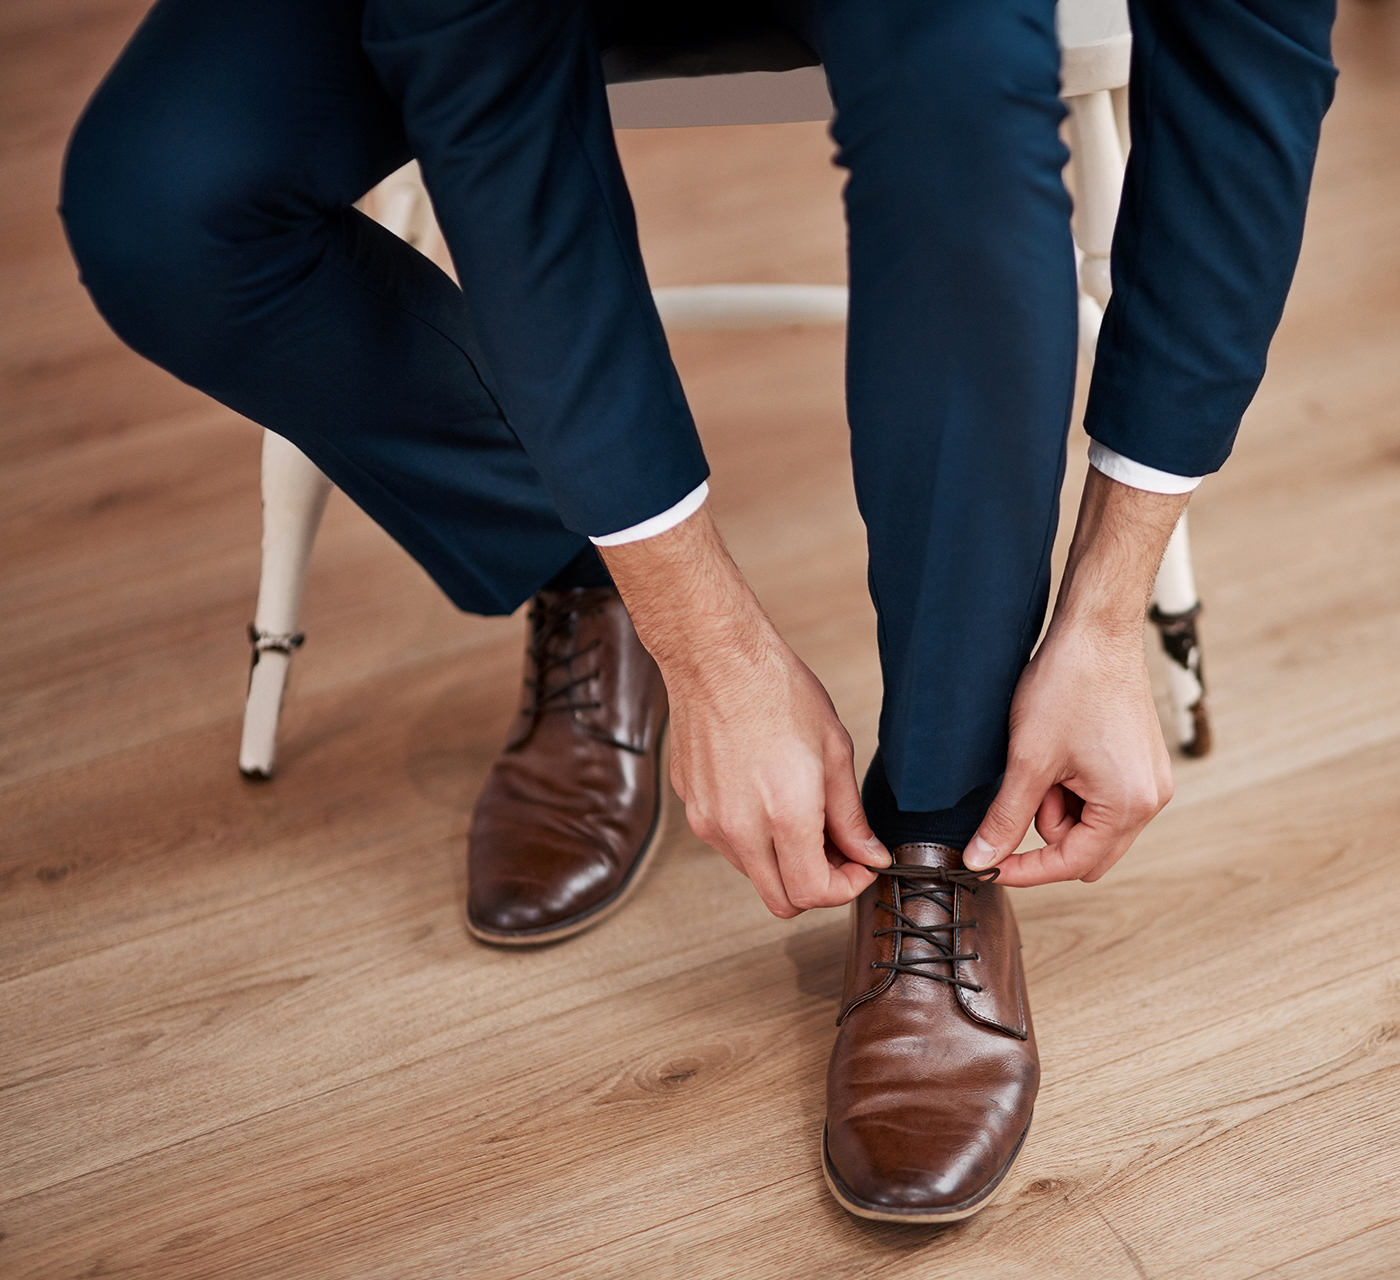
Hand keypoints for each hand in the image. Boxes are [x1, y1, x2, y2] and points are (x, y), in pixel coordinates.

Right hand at [600, 504, 888, 916]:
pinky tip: (768, 796)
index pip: (814, 893)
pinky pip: (728, 845)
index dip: (845, 888)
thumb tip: (868, 854)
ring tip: (804, 816)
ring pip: (754, 875)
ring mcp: (709, 821)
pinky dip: (755, 838)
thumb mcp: (834, 750)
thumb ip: (850, 815)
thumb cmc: (775, 690)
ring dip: (783, 863)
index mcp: (784, 814)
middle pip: (781, 901)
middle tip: (837, 852)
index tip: (859, 866)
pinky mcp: (691, 808)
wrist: (714, 657)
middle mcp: (740, 829)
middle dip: (815, 886)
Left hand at [965, 466, 1189, 885]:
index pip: (1072, 864)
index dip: (1026, 869)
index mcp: (1129, 806)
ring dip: (1055, 804)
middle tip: (1021, 789)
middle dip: (1045, 830)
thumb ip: (1005, 819)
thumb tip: (981, 860)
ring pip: (1089, 822)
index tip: (986, 864)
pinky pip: (1099, 797)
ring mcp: (1148, 781)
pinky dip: (1070, 785)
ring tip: (1041, 756)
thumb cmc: (1068, 687)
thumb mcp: (1027, 760)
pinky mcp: (1139, 762)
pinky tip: (1058, 749)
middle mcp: (1150, 800)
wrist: (1095, 630)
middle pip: (1087, 850)